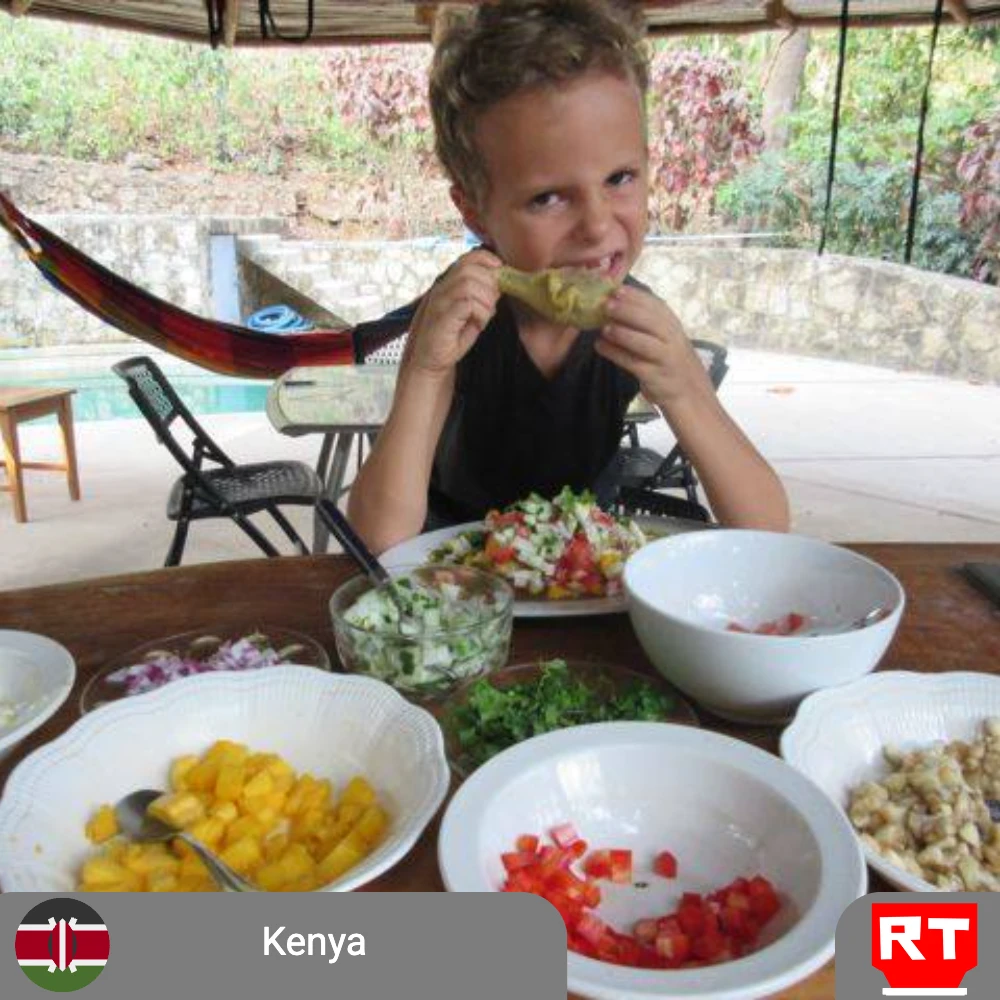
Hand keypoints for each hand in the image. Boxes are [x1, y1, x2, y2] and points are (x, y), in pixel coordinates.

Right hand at [403, 249, 501, 376]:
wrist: (430, 361)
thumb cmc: (452, 337)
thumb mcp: (471, 313)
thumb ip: (482, 296)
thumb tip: (500, 284)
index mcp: (448, 284)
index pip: (468, 258)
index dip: (487, 259)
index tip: (500, 271)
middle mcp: (441, 289)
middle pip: (469, 268)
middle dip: (489, 284)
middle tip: (492, 303)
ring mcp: (439, 302)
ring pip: (469, 284)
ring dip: (486, 300)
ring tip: (485, 316)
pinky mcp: (441, 317)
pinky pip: (467, 303)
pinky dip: (481, 313)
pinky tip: (479, 324)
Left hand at [594, 285, 711, 408]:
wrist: (688, 389)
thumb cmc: (668, 358)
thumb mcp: (664, 335)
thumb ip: (644, 320)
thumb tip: (611, 302)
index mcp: (671, 324)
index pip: (654, 305)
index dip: (635, 296)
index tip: (616, 288)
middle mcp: (671, 338)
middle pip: (650, 321)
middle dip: (627, 311)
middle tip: (606, 304)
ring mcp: (664, 357)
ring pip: (643, 343)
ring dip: (622, 334)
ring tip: (603, 328)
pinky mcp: (654, 375)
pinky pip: (633, 363)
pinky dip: (616, 354)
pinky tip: (600, 347)